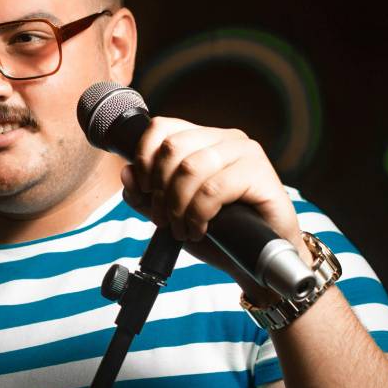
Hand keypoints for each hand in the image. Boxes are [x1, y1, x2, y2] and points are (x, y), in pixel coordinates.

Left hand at [118, 117, 306, 298]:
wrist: (256, 260)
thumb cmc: (217, 233)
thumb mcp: (170, 213)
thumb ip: (143, 195)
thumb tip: (126, 172)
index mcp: (202, 139)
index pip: (161, 127)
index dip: (143, 158)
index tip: (143, 189)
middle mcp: (225, 138)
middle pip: (172, 148)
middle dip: (159, 189)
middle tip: (163, 219)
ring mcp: (246, 152)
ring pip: (190, 168)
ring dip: (178, 206)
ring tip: (182, 229)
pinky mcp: (261, 173)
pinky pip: (213, 189)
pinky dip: (198, 214)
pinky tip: (200, 229)